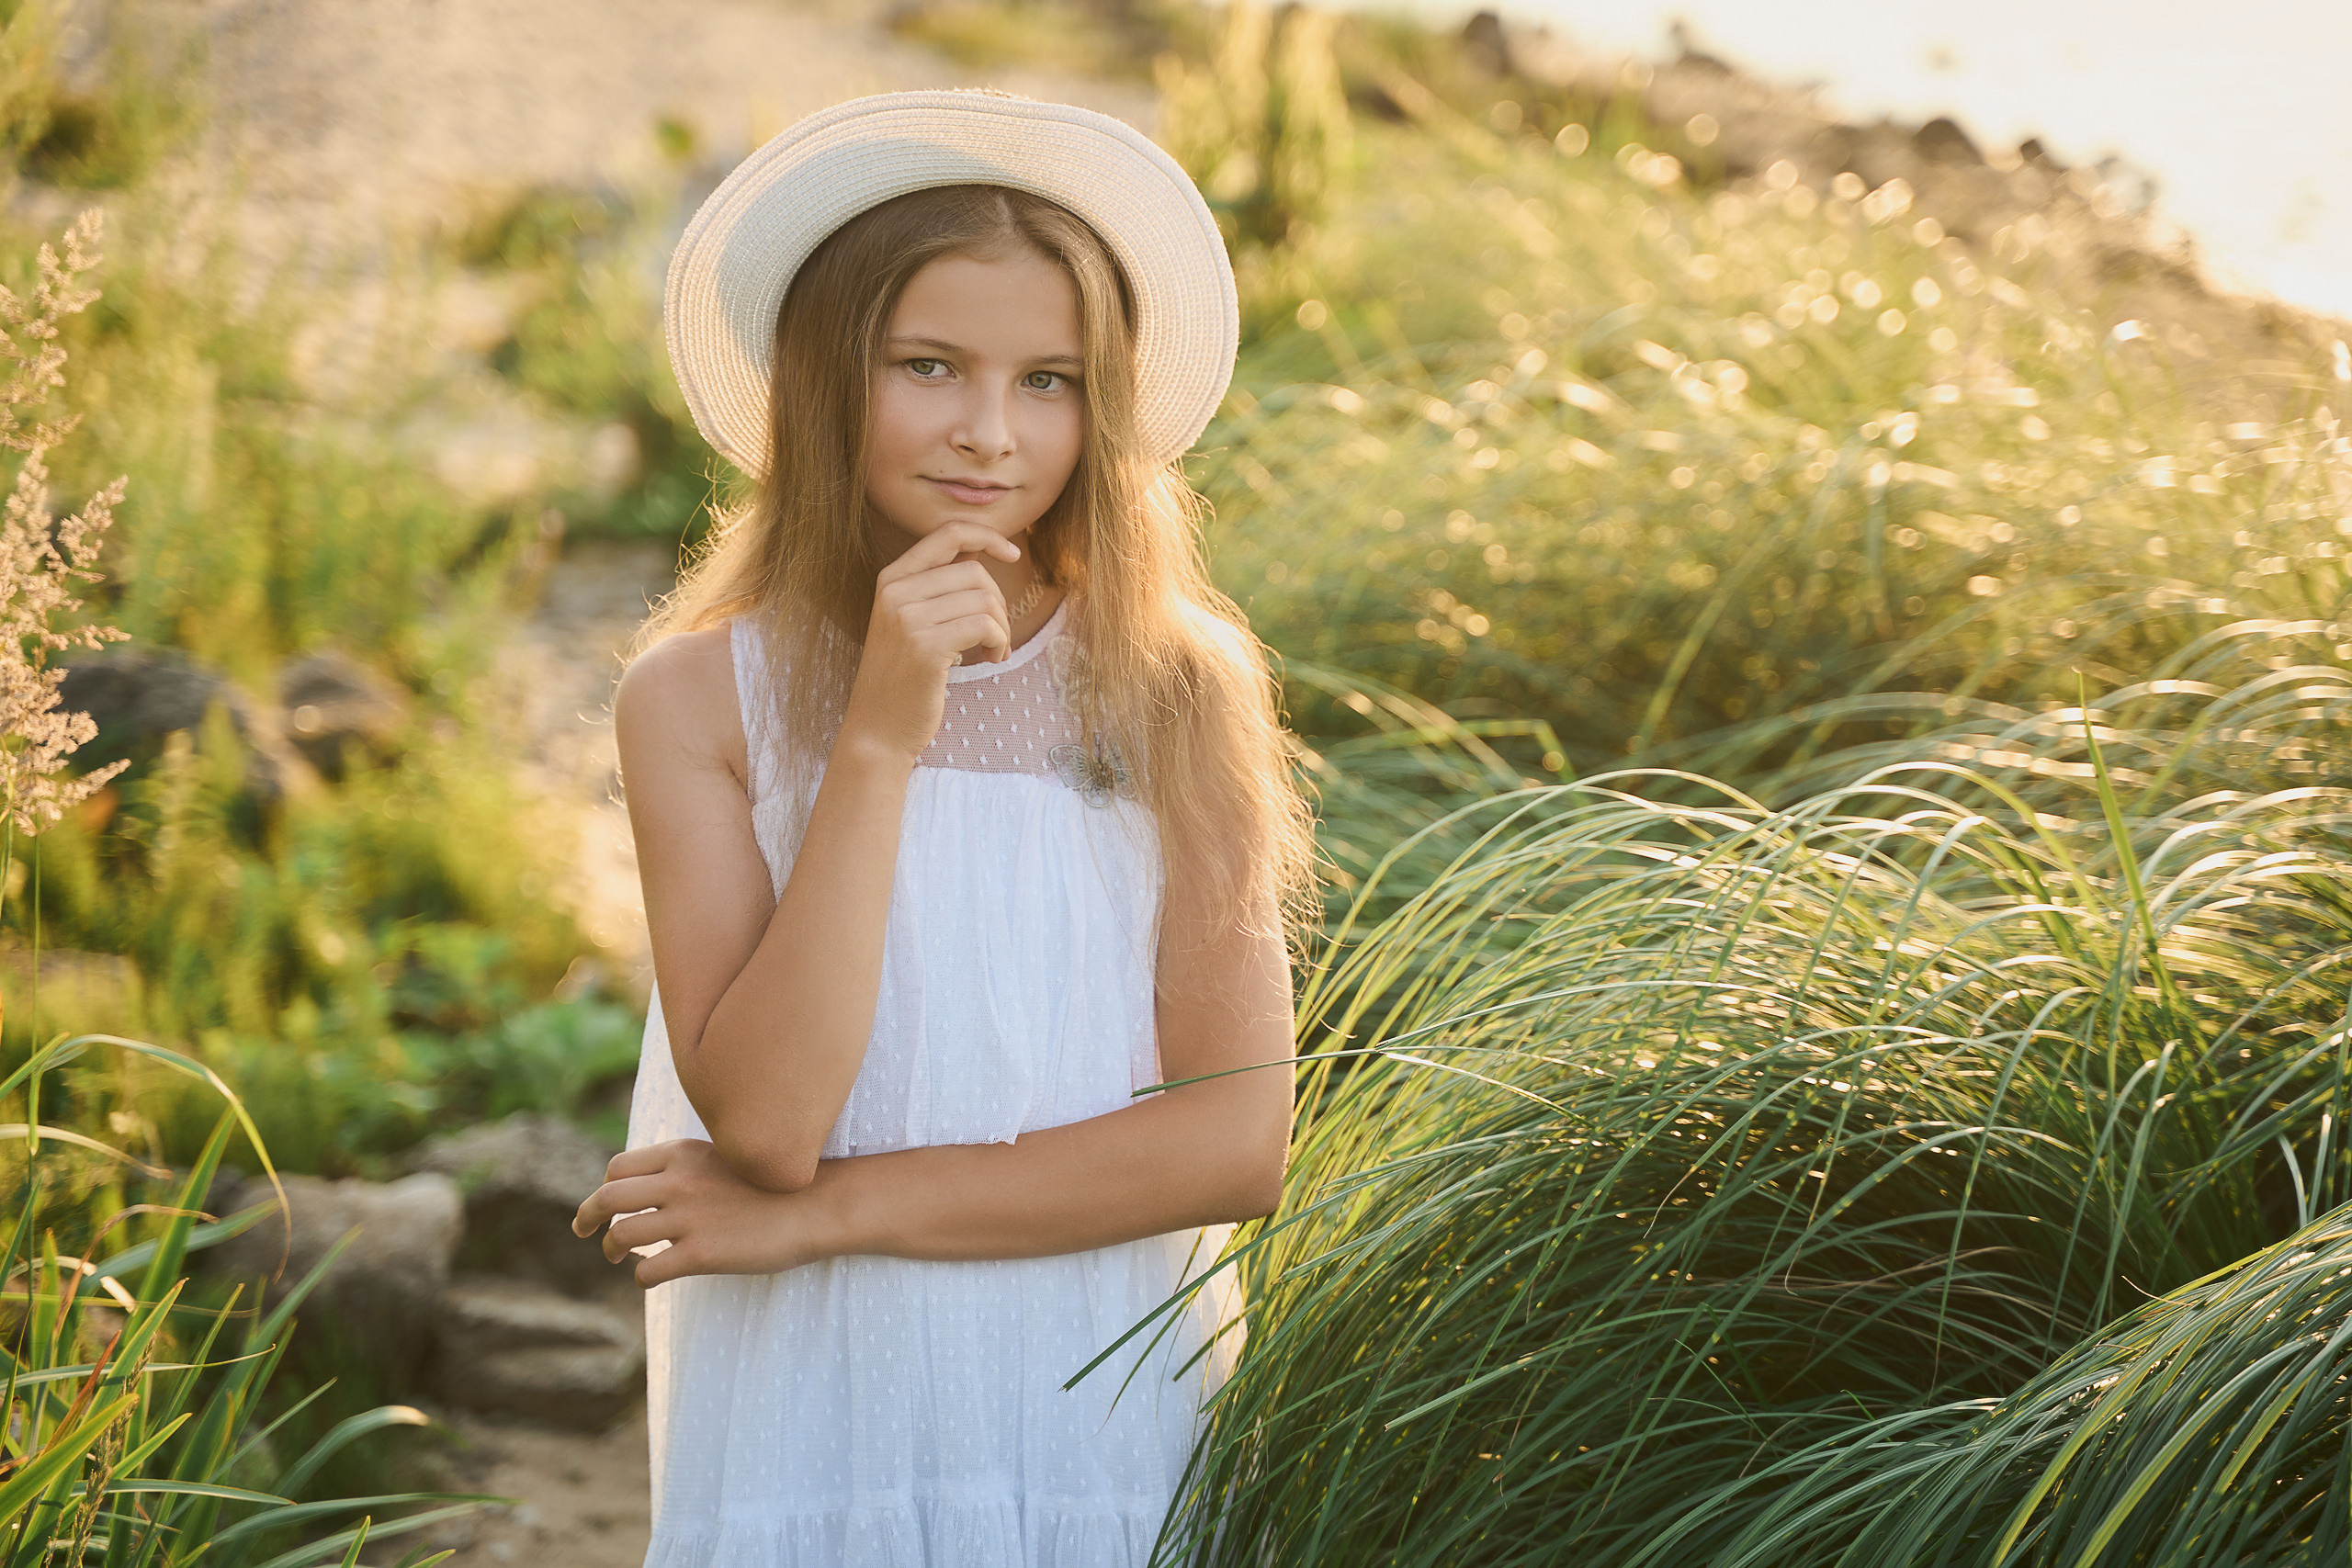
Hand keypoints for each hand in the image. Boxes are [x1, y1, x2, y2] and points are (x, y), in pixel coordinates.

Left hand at [571, 1139, 844, 1287]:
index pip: (619, 1168)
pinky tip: (655, 1276)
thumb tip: (657, 1185)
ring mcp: (687, 1218)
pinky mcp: (700, 1253)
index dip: (606, 1188)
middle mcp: (678, 1182)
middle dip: (587, 1216)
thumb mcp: (727, 1155)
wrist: (817, 1204)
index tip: (607, 1203)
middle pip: (608, 1198)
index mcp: (682, 1154)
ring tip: (618, 1257)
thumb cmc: (776, 1184)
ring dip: (611, 1249)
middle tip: (583, 1230)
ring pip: (620, 1235)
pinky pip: (647, 1271)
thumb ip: (689, 1166)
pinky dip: (642, 1277)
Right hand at [838, 521, 1020, 764]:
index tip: (1012, 553)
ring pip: (985, 600)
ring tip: (993, 652)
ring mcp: (907, 618)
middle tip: (996, 636)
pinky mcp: (925, 646)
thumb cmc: (904, 678)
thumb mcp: (912, 621)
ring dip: (1002, 628)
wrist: (877, 730)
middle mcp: (895, 591)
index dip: (986, 536)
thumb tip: (982, 551)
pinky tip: (991, 660)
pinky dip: (999, 642)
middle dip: (998, 603)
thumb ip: (939, 587)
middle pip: (975, 571)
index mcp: (891, 578)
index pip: (948, 533)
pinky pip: (985, 626)